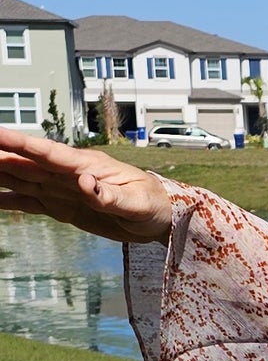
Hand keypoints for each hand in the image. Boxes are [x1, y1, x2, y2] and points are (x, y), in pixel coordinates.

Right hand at [0, 125, 173, 244]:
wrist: (159, 217)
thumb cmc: (153, 205)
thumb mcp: (137, 204)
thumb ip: (109, 195)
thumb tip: (84, 183)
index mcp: (86, 166)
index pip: (46, 152)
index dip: (19, 143)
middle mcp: (68, 174)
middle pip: (25, 162)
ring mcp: (62, 189)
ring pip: (22, 178)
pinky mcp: (62, 206)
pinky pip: (29, 202)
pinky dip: (9, 199)